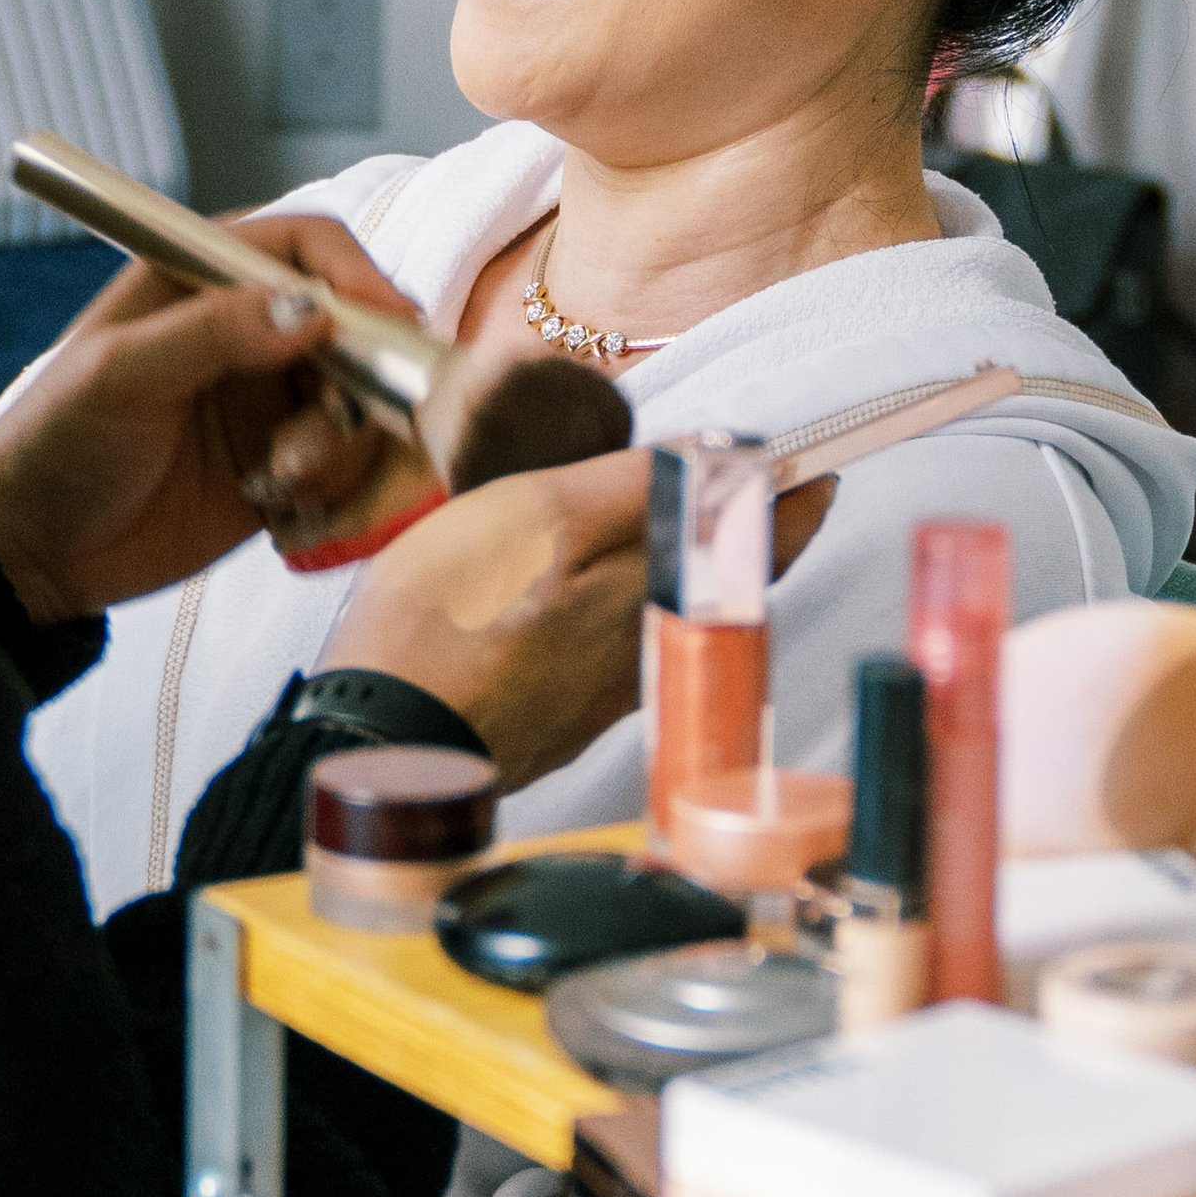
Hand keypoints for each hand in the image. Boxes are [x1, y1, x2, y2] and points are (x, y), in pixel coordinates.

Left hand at [0, 215, 424, 625]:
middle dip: (363, 376)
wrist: (31, 551)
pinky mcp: (283, 469)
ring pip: (361, 405)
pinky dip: (334, 491)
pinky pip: (347, 471)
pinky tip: (278, 511)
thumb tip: (311, 310)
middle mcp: (249, 332)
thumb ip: (211, 334)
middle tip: (334, 423)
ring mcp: (271, 402)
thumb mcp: (117, 376)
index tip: (388, 321)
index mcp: (201, 280)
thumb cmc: (53, 442)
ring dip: (339, 445)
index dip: (356, 275)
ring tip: (280, 478)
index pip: (306, 246)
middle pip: (356, 327)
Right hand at [322, 463, 837, 795]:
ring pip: (674, 613)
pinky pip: (621, 647)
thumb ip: (636, 484)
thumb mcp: (539, 511)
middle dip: (743, 529)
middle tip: (751, 483)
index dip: (793, 492)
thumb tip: (720, 456)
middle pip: (724, 578)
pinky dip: (631, 606)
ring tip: (673, 523)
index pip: (764, 536)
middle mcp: (650, 647)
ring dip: (689, 567)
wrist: (383, 740)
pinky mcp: (562, 714)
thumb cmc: (448, 618)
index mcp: (659, 593)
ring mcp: (607, 689)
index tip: (812, 460)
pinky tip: (591, 593)